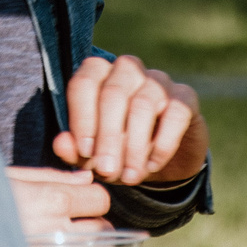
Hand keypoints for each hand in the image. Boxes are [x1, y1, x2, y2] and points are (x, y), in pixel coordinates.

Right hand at [6, 167, 110, 234]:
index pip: (101, 199)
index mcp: (52, 200)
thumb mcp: (11, 178)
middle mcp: (58, 232)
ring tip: (62, 246)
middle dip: (93, 225)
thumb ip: (53, 176)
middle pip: (103, 230)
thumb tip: (86, 177)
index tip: (79, 200)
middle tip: (71, 225)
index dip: (92, 198)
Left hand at [51, 54, 207, 186]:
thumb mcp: (93, 155)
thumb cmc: (116, 150)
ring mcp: (158, 80)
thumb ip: (74, 149)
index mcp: (98, 74)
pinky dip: (162, 143)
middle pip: (113, 93)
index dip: (82, 118)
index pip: (84, 83)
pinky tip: (152, 165)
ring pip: (143, 103)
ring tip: (129, 176)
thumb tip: (61, 144)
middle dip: (108, 137)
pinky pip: (175, 113)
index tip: (84, 152)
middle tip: (106, 170)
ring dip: (134, 146)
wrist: (159, 160)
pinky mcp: (185, 97)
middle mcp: (127, 70)